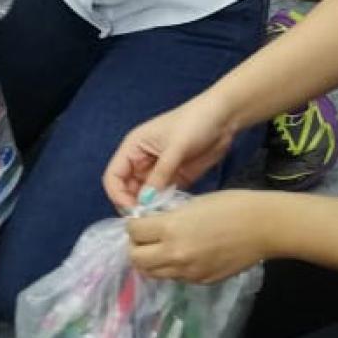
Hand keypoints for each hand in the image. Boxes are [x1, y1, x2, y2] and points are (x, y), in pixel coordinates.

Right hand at [103, 96, 237, 213]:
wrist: (224, 117)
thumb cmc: (194, 122)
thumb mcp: (175, 147)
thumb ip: (160, 175)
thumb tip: (144, 202)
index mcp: (134, 148)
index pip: (114, 176)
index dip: (118, 195)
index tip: (133, 210)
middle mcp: (142, 161)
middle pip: (127, 190)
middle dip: (133, 205)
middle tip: (146, 219)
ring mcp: (159, 171)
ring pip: (145, 196)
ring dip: (149, 208)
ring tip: (159, 218)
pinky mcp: (176, 178)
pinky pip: (163, 197)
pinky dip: (164, 206)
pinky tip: (171, 213)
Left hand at [127, 191, 275, 283]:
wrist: (264, 227)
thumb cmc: (232, 205)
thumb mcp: (194, 203)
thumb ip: (170, 216)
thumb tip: (153, 224)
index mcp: (171, 228)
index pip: (133, 231)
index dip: (135, 224)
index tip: (142, 220)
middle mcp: (174, 254)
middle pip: (136, 259)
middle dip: (136, 246)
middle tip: (146, 237)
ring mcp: (187, 272)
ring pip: (153, 273)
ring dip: (151, 260)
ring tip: (162, 248)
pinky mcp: (200, 282)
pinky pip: (175, 277)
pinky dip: (173, 267)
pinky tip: (186, 254)